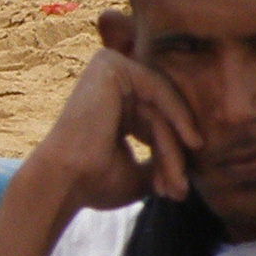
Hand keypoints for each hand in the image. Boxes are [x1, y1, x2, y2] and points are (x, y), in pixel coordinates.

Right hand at [25, 46, 203, 218]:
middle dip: (174, 153)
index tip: (179, 190)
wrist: (65, 180)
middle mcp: (108, 86)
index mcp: (111, 106)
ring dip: (174, 144)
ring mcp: (107, 71)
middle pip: (159, 114)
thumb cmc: (93, 182)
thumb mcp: (137, 174)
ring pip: (161, 105)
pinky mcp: (109, 65)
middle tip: (181, 187)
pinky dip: (177, 114)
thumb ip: (160, 162)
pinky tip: (191, 141)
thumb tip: (189, 167)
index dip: (169, 155)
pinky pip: (158, 87)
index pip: (154, 122)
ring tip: (179, 177)